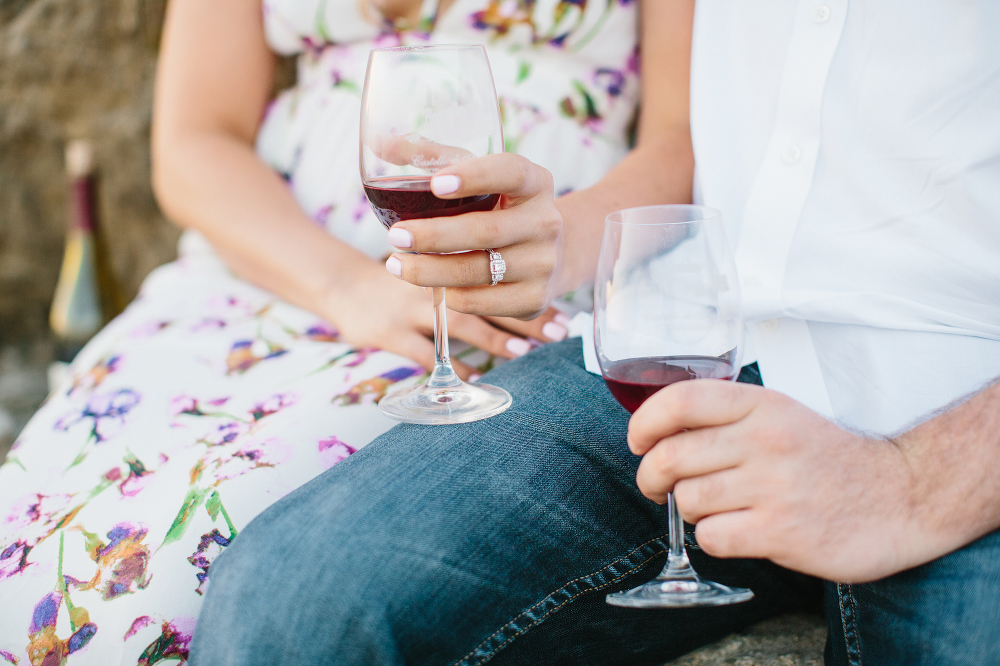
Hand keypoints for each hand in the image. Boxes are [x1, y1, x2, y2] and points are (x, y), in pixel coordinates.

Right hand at [320, 257, 567, 378]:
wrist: (339, 286)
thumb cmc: (397, 278)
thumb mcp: (430, 264)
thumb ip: (466, 270)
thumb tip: (517, 285)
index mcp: (444, 259)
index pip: (495, 271)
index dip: (530, 292)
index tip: (561, 312)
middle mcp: (432, 281)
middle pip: (487, 297)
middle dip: (524, 318)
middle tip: (557, 332)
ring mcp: (410, 308)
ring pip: (461, 323)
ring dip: (496, 339)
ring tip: (525, 353)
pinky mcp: (390, 333)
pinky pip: (428, 354)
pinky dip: (454, 369)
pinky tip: (477, 381)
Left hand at [383, 154, 562, 318]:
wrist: (550, 256)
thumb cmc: (500, 209)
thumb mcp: (481, 179)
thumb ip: (434, 158)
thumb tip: (379, 142)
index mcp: (535, 183)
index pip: (510, 172)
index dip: (474, 177)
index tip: (435, 184)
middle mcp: (546, 222)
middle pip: (486, 231)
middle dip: (434, 236)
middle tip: (395, 236)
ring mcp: (543, 263)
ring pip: (478, 271)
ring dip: (430, 271)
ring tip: (396, 264)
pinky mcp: (534, 298)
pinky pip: (481, 301)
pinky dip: (449, 295)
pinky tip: (430, 286)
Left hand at [627, 380, 931, 582]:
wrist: (902, 496)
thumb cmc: (829, 458)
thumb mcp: (781, 415)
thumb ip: (726, 417)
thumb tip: (658, 429)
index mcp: (761, 405)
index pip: (680, 401)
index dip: (644, 422)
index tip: (637, 441)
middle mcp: (765, 440)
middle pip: (671, 456)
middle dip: (650, 476)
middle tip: (657, 486)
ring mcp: (774, 487)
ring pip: (688, 499)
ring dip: (688, 509)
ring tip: (713, 507)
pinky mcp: (781, 532)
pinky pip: (712, 537)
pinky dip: (713, 538)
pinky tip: (735, 530)